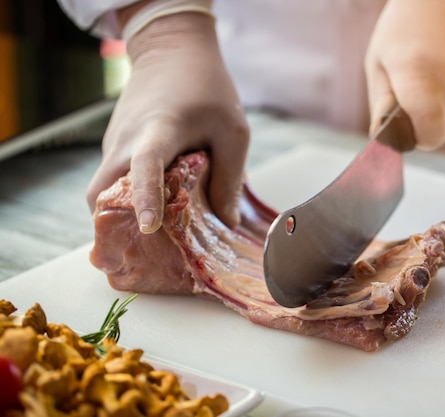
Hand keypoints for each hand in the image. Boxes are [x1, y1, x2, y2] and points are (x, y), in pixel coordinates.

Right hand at [86, 11, 248, 232]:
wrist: (172, 50)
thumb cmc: (207, 89)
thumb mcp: (232, 132)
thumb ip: (229, 179)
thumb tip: (226, 224)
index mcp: (160, 130)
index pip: (145, 165)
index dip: (146, 197)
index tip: (149, 227)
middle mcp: (127, 140)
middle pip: (104, 191)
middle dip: (115, 226)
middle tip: (141, 255)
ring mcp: (114, 143)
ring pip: (103, 190)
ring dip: (118, 217)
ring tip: (148, 243)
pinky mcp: (114, 146)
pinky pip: (111, 181)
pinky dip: (123, 201)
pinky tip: (151, 212)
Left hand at [365, 0, 444, 149]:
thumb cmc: (406, 23)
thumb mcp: (379, 60)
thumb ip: (381, 102)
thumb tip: (383, 137)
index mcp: (417, 76)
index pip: (431, 132)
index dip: (423, 139)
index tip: (414, 130)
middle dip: (438, 127)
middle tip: (423, 107)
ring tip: (439, 80)